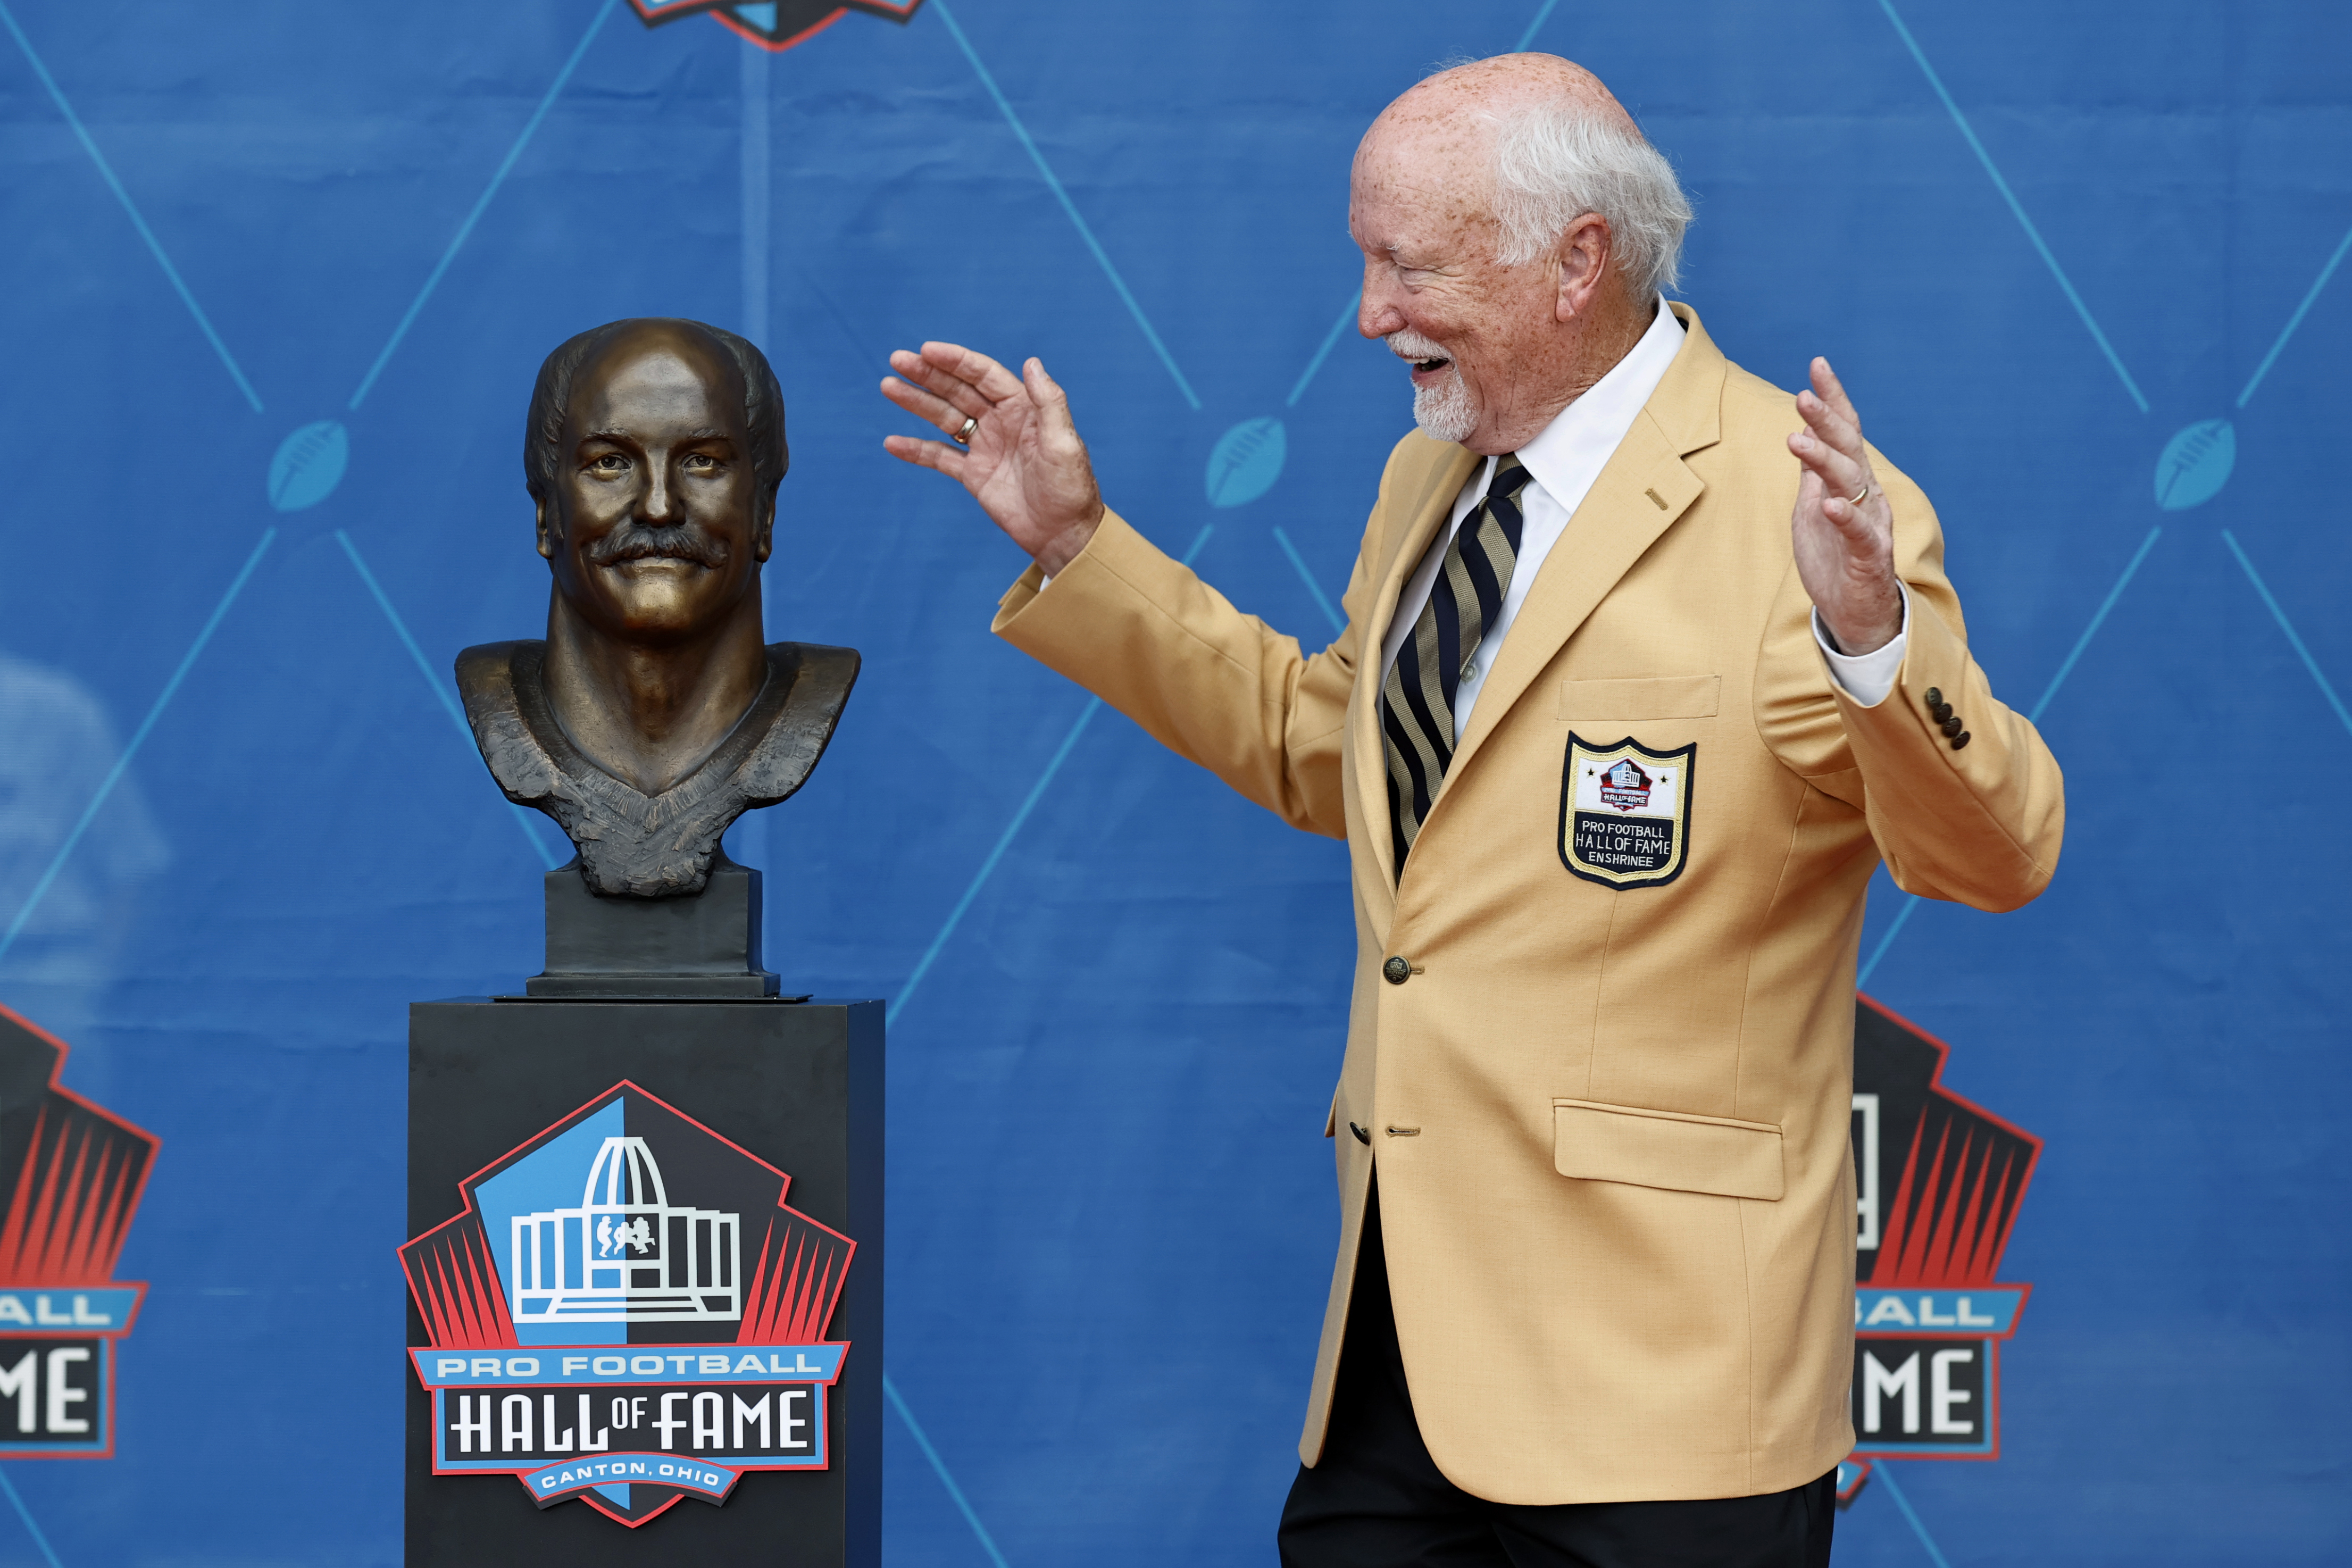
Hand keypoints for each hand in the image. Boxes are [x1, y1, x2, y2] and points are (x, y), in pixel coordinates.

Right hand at [882, 343, 1105, 575]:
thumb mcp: (1064, 443)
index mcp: (1022, 408)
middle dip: (927, 374)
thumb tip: (1031, 362)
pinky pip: (939, 457)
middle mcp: (1001, 421)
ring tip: (888, 387)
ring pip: (944, 417)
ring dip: (916, 402)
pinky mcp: (973, 474)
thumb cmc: (1071, 488)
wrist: (1064, 534)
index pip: (983, 375)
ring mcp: (984, 447)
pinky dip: (916, 450)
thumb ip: (1049, 402)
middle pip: (957, 390)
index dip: (955, 360)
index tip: (926, 350)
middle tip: (897, 360)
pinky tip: (891, 442)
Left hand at [1787, 357, 1901, 654]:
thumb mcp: (1815, 505)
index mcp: (1852, 481)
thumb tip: (1802, 430)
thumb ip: (1814, 472)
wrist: (1855, 611)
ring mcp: (1870, 523)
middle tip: (1803, 396)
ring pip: (1850, 483)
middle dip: (1827, 420)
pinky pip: (1860, 533)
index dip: (1833, 398)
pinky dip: (1844, 517)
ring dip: (1824, 459)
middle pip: (1848, 448)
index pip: (1845, 431)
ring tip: (1797, 439)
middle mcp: (1866, 494)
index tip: (1817, 365)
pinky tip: (1829, 504)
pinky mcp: (1869, 556)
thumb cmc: (1834, 557)